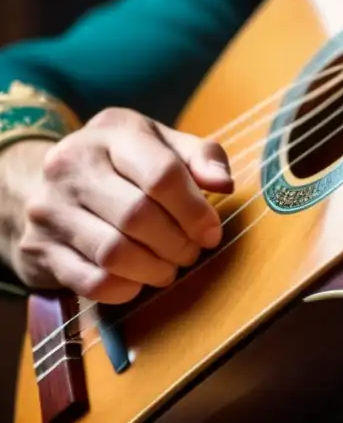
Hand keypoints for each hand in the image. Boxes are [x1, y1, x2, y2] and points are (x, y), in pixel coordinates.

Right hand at [12, 108, 232, 303]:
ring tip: (169, 267)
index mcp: (110, 134)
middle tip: (191, 252)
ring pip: (114, 253)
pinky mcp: (38, 248)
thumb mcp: (162, 145)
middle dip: (177, 242)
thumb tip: (223, 184)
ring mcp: (49, 208)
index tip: (211, 231)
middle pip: (138, 216)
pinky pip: (91, 281)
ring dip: (155, 268)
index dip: (195, 210)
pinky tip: (139, 280)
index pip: (162, 175)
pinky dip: (126, 288)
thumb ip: (201, 157)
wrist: (47, 184)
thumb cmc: (124, 164)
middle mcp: (70, 166)